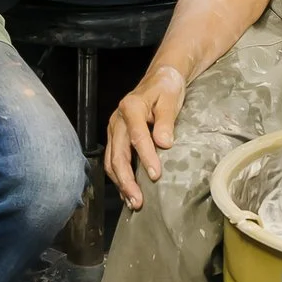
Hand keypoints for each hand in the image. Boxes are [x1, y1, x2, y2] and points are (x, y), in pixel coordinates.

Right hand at [106, 63, 186, 208]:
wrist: (159, 78)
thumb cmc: (166, 88)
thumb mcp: (170, 99)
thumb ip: (166, 121)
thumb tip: (164, 143)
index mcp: (131, 107)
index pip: (137, 137)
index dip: (146, 157)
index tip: (156, 175)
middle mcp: (117, 119)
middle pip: (118, 154)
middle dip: (127, 180)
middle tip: (138, 200)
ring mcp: (114, 129)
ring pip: (112, 160)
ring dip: (121, 183)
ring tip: (133, 202)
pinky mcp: (116, 137)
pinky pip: (113, 160)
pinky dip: (119, 178)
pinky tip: (127, 192)